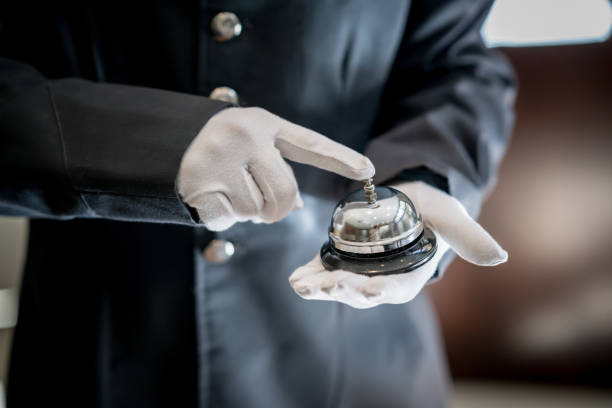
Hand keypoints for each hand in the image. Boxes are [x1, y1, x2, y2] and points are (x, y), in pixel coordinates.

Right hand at [178, 107, 373, 229]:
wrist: (166, 144)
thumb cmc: (222, 149)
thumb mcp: (251, 144)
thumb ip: (278, 168)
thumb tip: (296, 204)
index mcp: (264, 124)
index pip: (311, 144)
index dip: (341, 158)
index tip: (368, 170)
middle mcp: (245, 136)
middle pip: (285, 195)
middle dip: (276, 209)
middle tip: (259, 201)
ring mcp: (220, 159)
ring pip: (257, 212)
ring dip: (247, 212)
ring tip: (227, 189)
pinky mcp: (200, 184)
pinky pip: (229, 220)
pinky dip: (223, 217)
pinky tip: (211, 197)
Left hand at [289, 181, 507, 308]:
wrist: (409, 201)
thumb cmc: (434, 212)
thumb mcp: (452, 216)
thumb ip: (469, 235)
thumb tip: (500, 257)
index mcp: (410, 277)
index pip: (395, 290)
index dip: (381, 292)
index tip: (366, 291)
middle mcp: (383, 281)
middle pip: (360, 291)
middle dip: (340, 290)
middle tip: (321, 286)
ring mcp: (359, 273)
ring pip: (338, 285)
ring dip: (319, 287)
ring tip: (300, 285)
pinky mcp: (342, 261)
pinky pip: (325, 270)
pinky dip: (310, 274)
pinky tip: (295, 278)